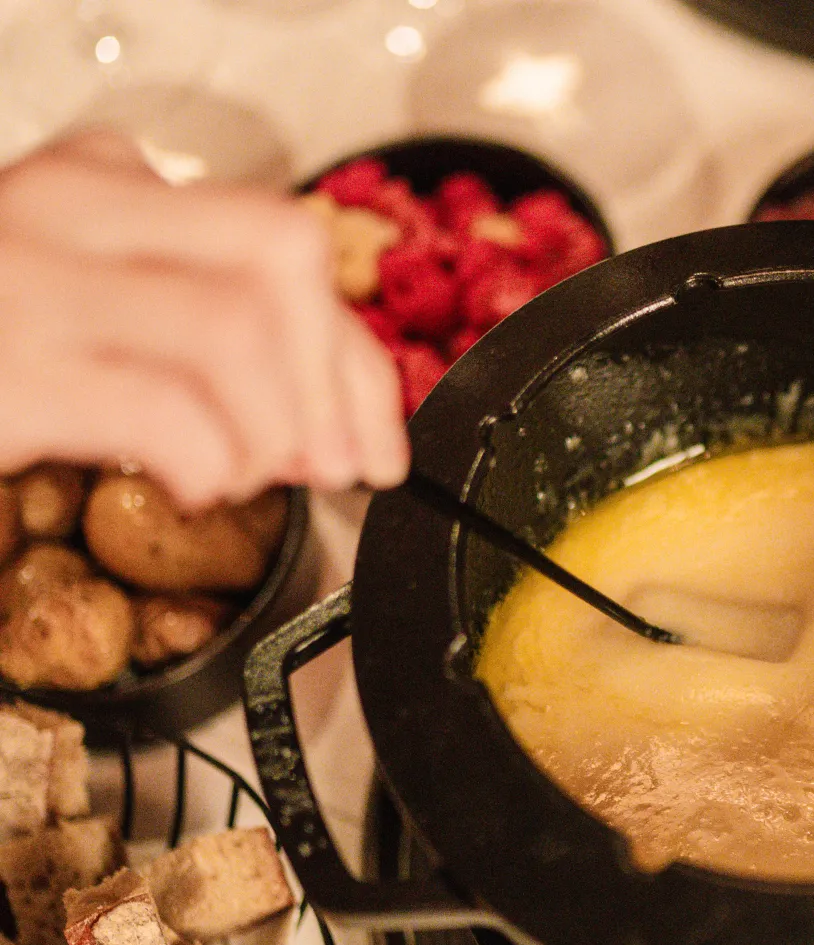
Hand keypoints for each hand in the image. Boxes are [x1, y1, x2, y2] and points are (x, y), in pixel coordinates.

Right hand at [0, 130, 408, 507]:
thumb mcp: (94, 306)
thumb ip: (202, 326)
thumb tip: (326, 409)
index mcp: (105, 187)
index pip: (286, 247)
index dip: (354, 357)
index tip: (375, 437)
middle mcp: (73, 209)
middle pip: (282, 255)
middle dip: (336, 377)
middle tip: (339, 465)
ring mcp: (33, 283)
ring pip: (238, 328)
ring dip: (280, 428)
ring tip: (254, 477)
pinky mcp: (11, 370)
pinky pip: (165, 408)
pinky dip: (214, 461)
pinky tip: (203, 487)